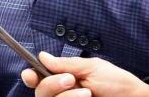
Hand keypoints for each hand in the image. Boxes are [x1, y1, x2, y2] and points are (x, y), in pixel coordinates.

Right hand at [21, 52, 148, 96]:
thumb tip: (42, 56)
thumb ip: (67, 64)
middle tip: (72, 80)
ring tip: (88, 94)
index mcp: (64, 78)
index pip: (39, 78)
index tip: (30, 75)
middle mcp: (63, 94)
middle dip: (52, 84)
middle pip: (41, 92)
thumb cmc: (117, 83)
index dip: (31, 77)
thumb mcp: (93, 67)